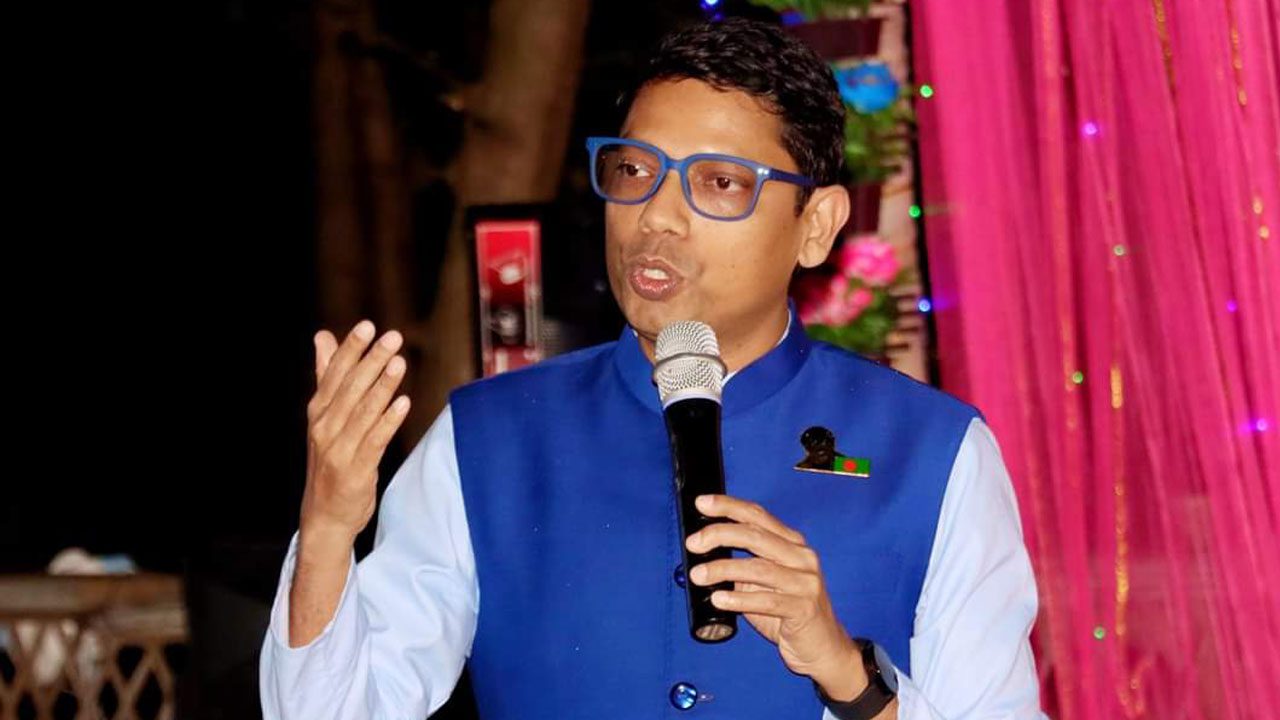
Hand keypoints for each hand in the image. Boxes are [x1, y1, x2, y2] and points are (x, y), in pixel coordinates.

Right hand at [299, 320, 410, 543]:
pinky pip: (374, 440)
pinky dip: (388, 421)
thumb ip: (326, 375)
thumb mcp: (324, 416)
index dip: (351, 349)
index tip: (367, 326)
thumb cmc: (329, 459)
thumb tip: (322, 336)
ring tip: (399, 362)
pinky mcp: (355, 469)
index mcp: (318, 411)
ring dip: (383, 386)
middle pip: (350, 388)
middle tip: (392, 338)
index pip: (334, 373)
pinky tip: (403, 403)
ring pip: (363, 411)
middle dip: (371, 361)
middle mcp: (325, 427)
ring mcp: (338, 449)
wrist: (324, 515)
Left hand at [686, 494, 867, 700]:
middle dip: (720, 534)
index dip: (729, 507)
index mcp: (792, 544)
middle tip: (693, 543)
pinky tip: (719, 599)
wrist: (822, 647)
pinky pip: (767, 601)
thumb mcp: (763, 583)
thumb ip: (740, 565)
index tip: (702, 503)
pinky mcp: (805, 608)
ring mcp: (806, 582)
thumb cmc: (787, 612)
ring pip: (759, 568)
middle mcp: (802, 557)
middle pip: (756, 536)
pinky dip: (739, 599)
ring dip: (723, 569)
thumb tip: (703, 552)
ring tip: (697, 576)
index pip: (758, 516)